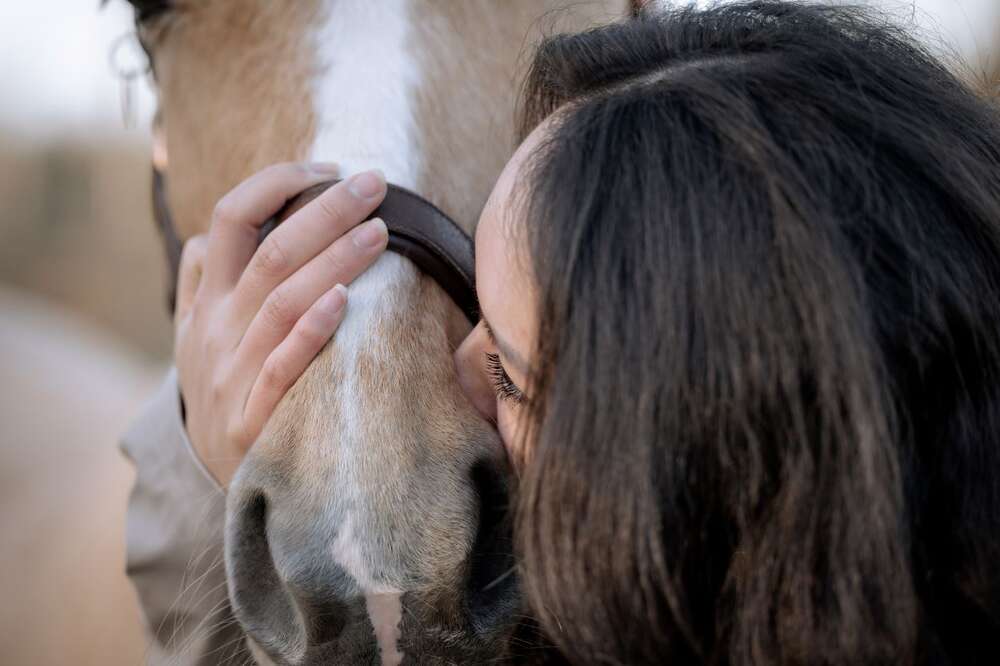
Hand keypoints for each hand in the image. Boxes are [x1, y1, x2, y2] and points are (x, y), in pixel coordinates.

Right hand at [174, 163, 387, 486]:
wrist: (220, 472)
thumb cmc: (226, 388)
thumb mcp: (198, 335)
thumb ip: (204, 283)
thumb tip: (212, 234)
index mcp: (208, 299)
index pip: (231, 217)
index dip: (276, 183)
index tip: (327, 168)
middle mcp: (217, 327)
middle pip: (270, 251)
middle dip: (325, 209)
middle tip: (375, 183)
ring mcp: (232, 371)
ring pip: (283, 299)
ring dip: (333, 259)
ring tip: (380, 232)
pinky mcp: (254, 416)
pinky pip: (283, 365)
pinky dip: (311, 330)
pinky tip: (344, 299)